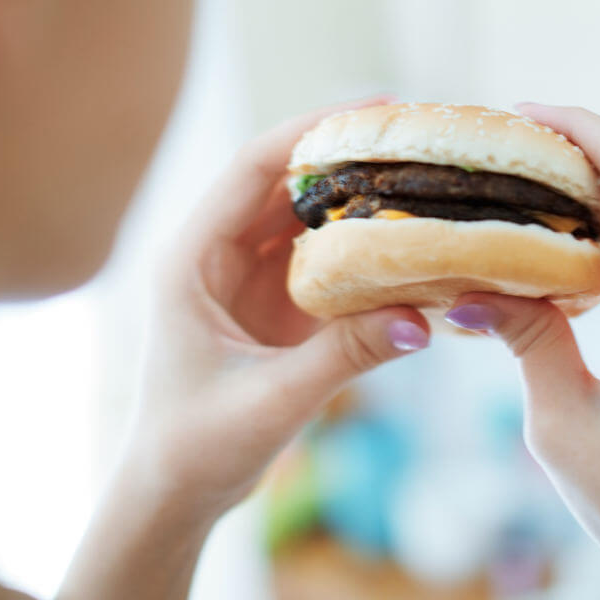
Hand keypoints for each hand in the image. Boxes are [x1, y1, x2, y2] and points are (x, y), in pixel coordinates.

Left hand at [57, 97, 430, 599]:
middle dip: (346, 156)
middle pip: (284, 182)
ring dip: (357, 198)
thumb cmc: (196, 445)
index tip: (372, 108)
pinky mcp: (272, 304)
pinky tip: (404, 237)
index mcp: (191, 258)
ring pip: (305, 216)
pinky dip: (359, 245)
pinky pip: (320, 257)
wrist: (175, 492)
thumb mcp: (272, 399)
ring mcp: (244, 276)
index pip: (252, 169)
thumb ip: (346, 356)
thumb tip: (424, 319)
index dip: (310, 130)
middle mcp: (215, 254)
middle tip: (413, 136)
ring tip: (419, 176)